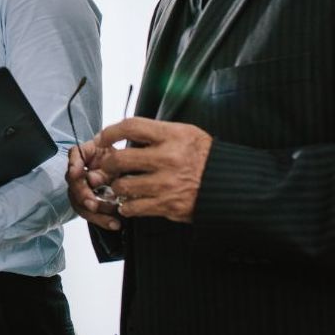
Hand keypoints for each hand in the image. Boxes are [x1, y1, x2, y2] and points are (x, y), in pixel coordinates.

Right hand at [66, 140, 121, 230]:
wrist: (131, 173)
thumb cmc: (124, 162)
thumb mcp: (120, 161)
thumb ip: (105, 169)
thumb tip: (92, 180)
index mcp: (88, 153)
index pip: (74, 154)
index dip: (74, 164)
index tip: (76, 172)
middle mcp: (80, 170)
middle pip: (73, 182)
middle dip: (83, 195)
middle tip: (93, 205)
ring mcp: (82, 188)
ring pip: (79, 202)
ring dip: (94, 213)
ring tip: (112, 219)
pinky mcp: (87, 203)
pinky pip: (90, 213)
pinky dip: (102, 219)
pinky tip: (114, 223)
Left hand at [97, 117, 212, 222]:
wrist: (232, 185)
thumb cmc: (206, 158)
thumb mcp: (187, 134)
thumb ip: (157, 133)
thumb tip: (124, 134)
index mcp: (173, 136)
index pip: (130, 127)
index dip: (110, 132)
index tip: (103, 139)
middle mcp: (169, 158)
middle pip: (120, 159)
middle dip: (106, 164)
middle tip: (105, 167)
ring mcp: (168, 183)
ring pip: (123, 185)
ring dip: (115, 187)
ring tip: (118, 185)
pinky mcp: (169, 205)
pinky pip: (134, 207)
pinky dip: (126, 206)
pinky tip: (128, 202)